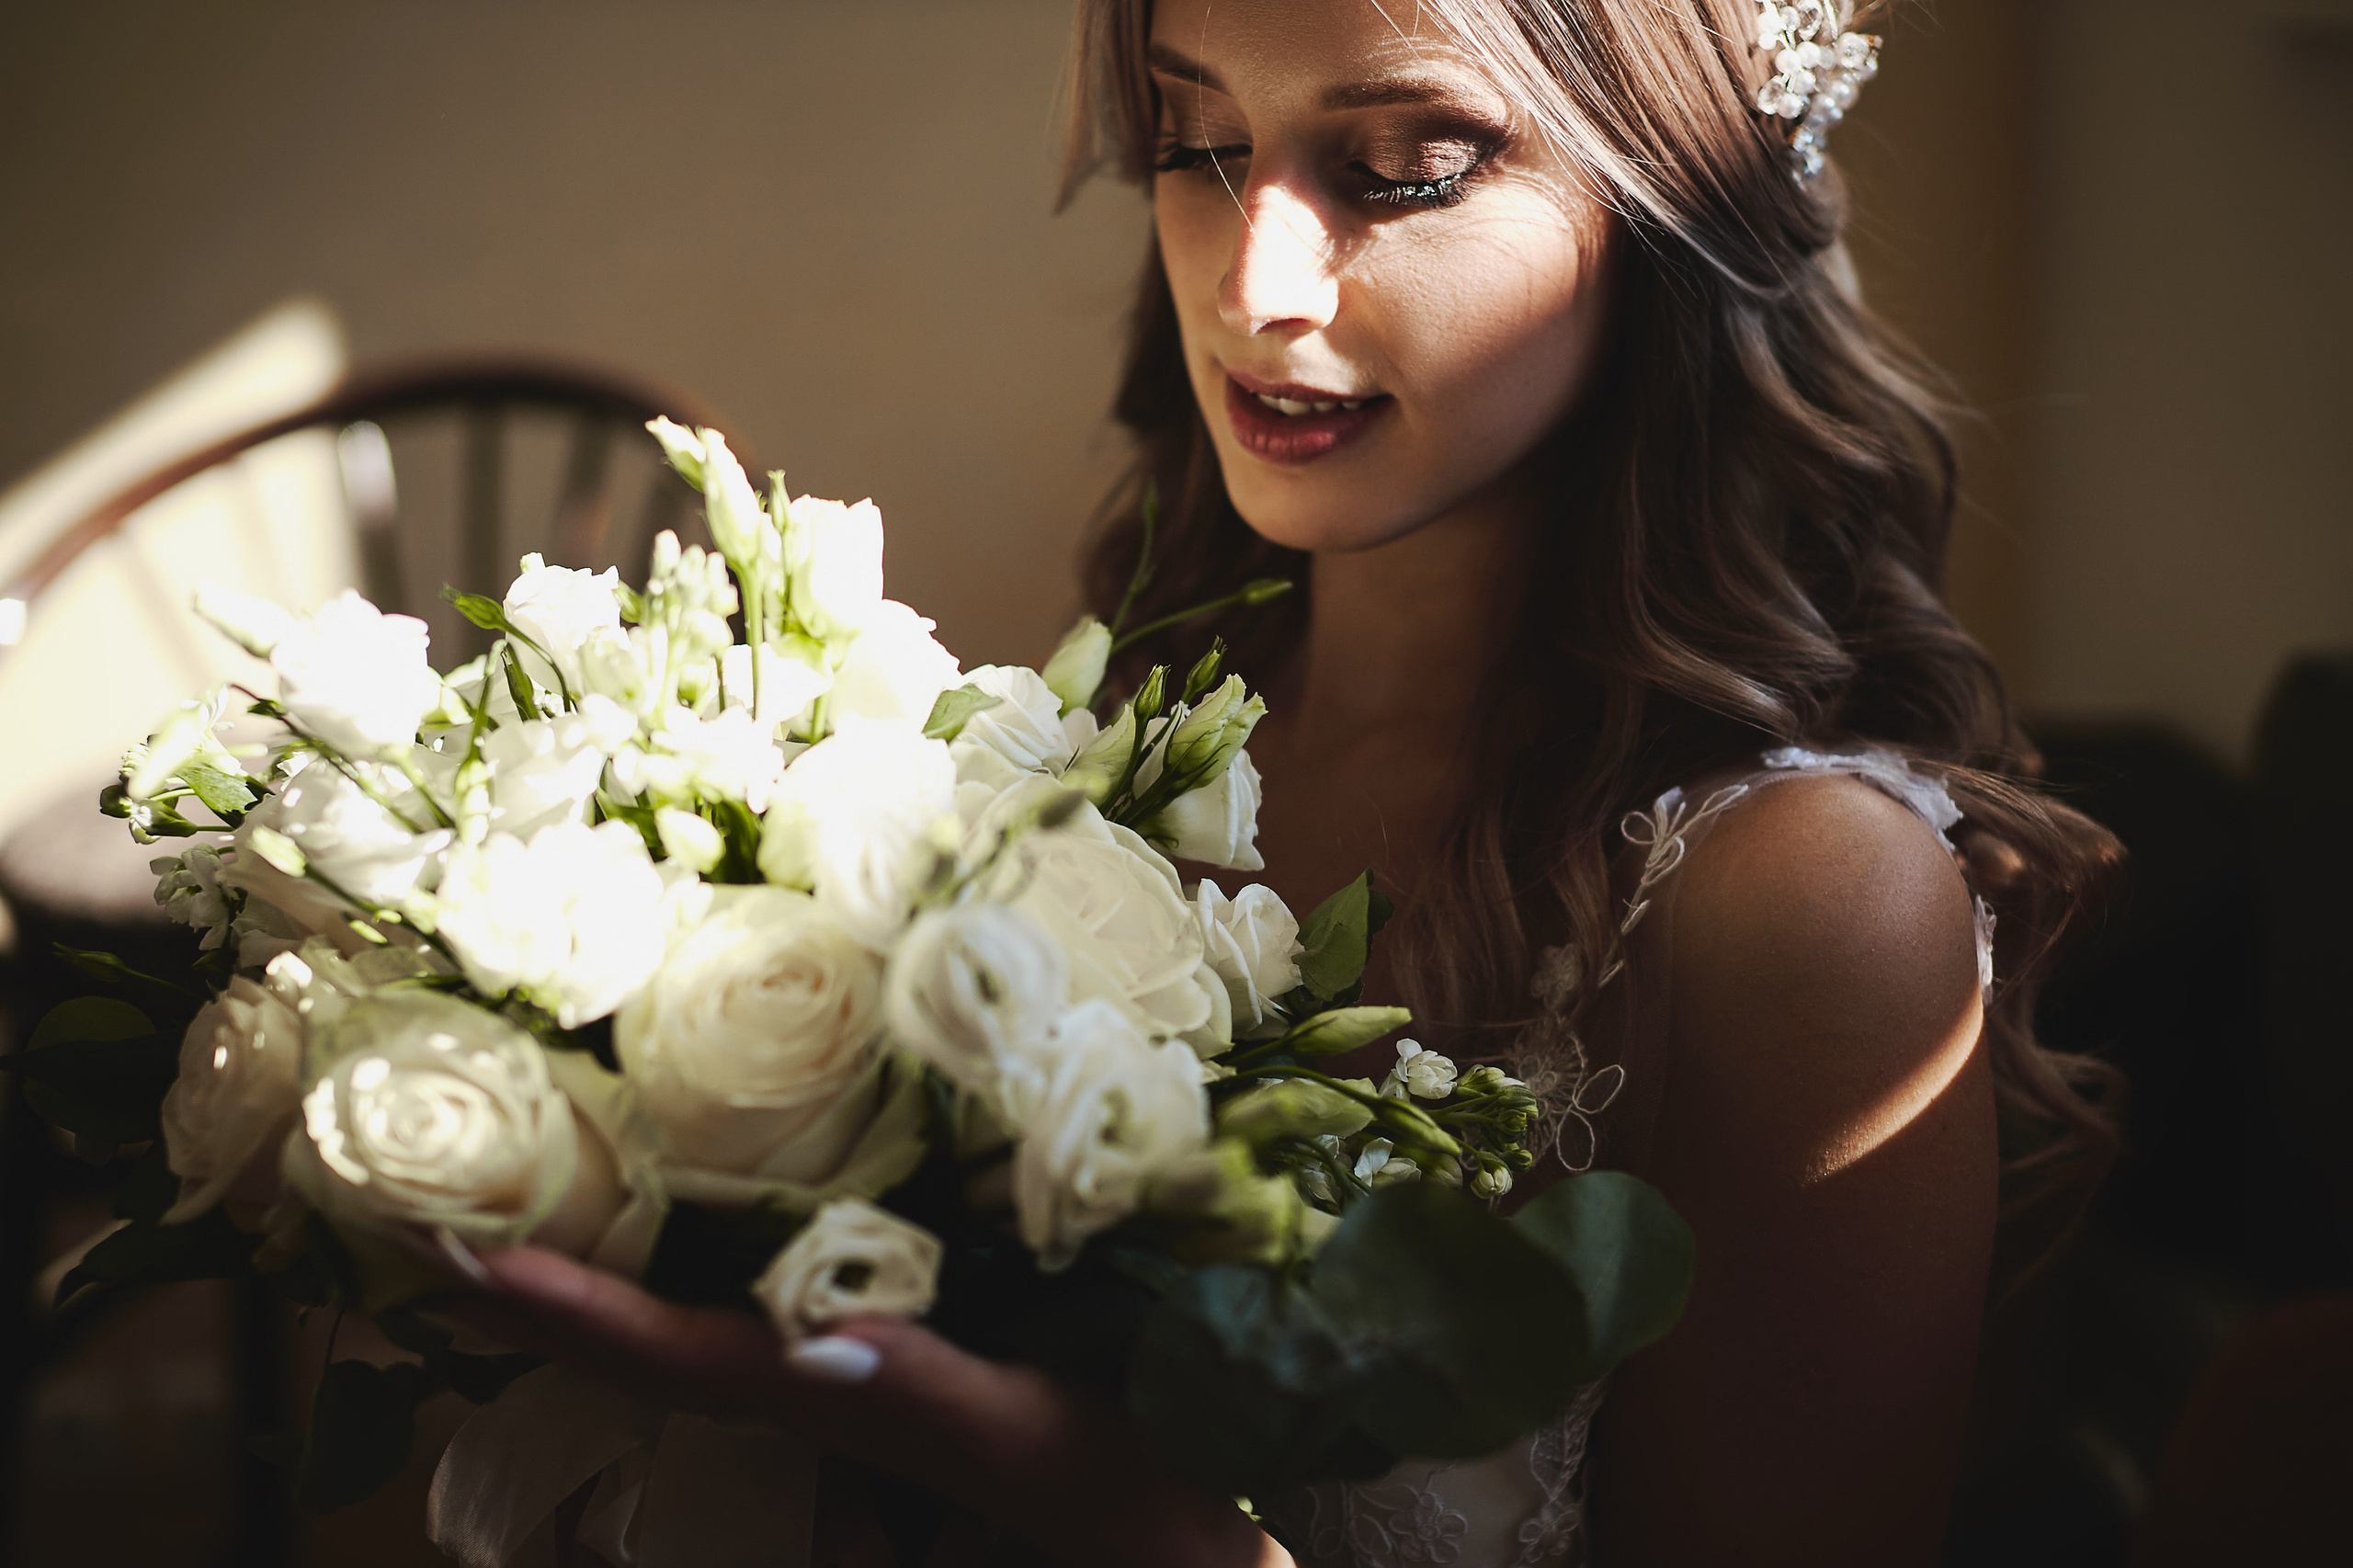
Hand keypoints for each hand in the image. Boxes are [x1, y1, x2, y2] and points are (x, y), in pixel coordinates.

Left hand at [447, 1247, 1290, 1567]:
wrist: (1168, 1541)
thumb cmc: (1119, 1483)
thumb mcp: (1034, 1435)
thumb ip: (930, 1393)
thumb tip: (811, 1337)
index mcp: (826, 1397)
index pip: (657, 1353)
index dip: (555, 1305)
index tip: (450, 1250)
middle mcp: (807, 1385)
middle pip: (634, 1342)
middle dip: (530, 1287)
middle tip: (428, 1210)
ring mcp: (837, 1376)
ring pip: (674, 1327)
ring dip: (585, 1275)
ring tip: (512, 1208)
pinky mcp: (881, 1357)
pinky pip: (741, 1307)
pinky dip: (677, 1264)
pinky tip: (675, 1219)